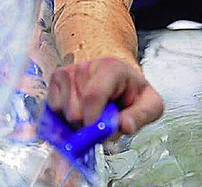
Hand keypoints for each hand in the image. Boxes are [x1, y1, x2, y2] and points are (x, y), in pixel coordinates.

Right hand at [47, 57, 162, 134]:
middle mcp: (86, 66)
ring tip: (93, 113)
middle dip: (87, 125)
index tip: (98, 136)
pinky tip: (81, 110)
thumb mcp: (149, 104)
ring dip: (76, 122)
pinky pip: (52, 109)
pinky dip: (64, 117)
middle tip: (102, 121)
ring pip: (62, 112)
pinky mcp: (56, 79)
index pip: (93, 96)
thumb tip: (124, 126)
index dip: (92, 121)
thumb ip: (140, 116)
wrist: (117, 75)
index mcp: (111, 68)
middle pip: (75, 111)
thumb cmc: (132, 90)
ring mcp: (69, 71)